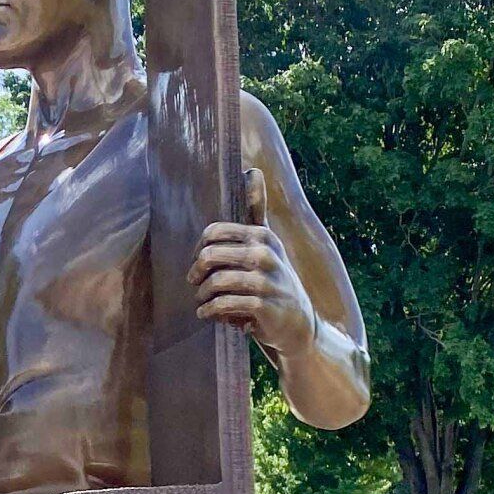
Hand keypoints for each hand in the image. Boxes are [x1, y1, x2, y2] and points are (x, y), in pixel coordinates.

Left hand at [189, 167, 317, 357]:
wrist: (298, 323)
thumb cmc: (274, 278)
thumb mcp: (268, 242)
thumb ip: (257, 209)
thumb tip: (252, 170)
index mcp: (262, 235)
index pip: (213, 233)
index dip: (198, 250)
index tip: (199, 264)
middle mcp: (265, 253)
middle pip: (210, 256)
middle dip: (196, 273)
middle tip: (196, 284)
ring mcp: (266, 280)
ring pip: (215, 282)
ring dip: (202, 296)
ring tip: (202, 303)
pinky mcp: (263, 306)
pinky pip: (223, 304)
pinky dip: (210, 311)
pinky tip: (208, 314)